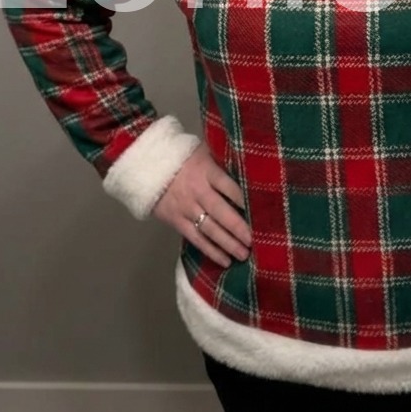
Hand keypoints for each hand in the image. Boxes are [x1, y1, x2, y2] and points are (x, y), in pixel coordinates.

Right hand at [152, 143, 252, 267]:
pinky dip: (211, 251)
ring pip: (209, 229)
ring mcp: (185, 208)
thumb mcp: (205, 151)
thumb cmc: (185, 158)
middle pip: (221, 211)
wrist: (148, 166)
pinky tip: (226, 261)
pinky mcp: (176, 221)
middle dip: (239, 227)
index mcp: (207, 170)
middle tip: (254, 240)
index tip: (262, 210)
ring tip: (244, 254)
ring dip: (228, 244)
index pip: (229, 186)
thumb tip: (254, 166)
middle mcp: (197, 190)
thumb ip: (225, 159)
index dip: (245, 198)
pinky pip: (195, 239)